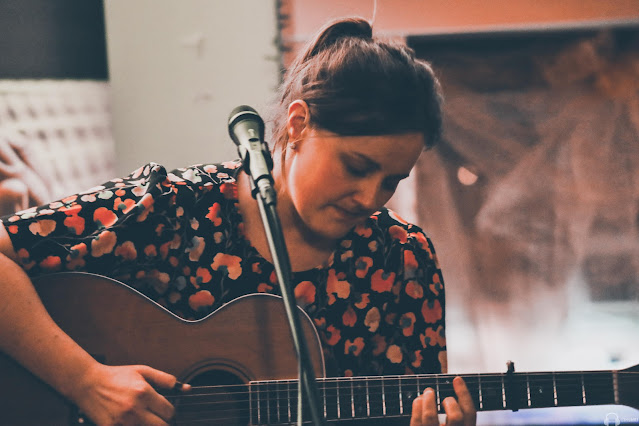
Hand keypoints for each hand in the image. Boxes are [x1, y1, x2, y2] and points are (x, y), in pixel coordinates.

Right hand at [73, 363, 189, 425]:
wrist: (88, 383)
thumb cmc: (116, 376)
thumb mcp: (143, 371)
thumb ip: (165, 379)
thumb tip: (185, 387)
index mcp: (144, 393)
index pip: (169, 412)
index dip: (171, 412)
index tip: (166, 410)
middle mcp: (134, 409)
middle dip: (164, 422)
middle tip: (160, 418)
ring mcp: (122, 421)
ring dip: (150, 425)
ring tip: (147, 418)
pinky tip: (135, 421)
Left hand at [410, 376, 475, 425]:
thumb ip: (456, 420)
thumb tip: (452, 397)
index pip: (470, 414)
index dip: (464, 393)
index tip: (456, 379)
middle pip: (456, 416)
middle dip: (449, 401)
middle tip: (444, 398)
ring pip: (430, 417)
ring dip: (428, 400)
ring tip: (428, 393)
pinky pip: (416, 421)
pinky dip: (417, 406)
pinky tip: (418, 400)